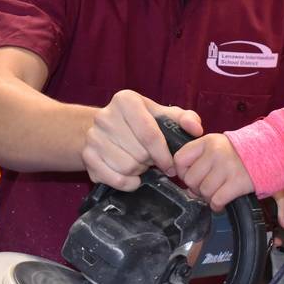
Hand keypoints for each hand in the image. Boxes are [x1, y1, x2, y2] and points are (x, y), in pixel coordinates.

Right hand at [82, 89, 201, 191]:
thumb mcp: (162, 115)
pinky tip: (130, 176)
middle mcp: (105, 116)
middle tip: (150, 159)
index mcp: (126, 100)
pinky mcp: (87, 156)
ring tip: (138, 163)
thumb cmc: (141, 122)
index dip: (164, 154)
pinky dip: (127, 183)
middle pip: (139, 153)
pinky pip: (114, 179)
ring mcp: (93, 137)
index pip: (149, 134)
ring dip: (138, 171)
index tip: (171, 165)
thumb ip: (185, 119)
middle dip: (149, 161)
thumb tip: (196, 130)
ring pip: (127, 167)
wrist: (107, 129)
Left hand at [174, 133, 254, 211]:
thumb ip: (200, 163)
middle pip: (191, 179)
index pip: (180, 159)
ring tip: (215, 194)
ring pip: (204, 192)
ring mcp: (227, 167)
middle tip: (205, 188)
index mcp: (207, 142)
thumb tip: (190, 191)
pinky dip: (216, 206)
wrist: (268, 152)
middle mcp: (215, 153)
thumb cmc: (239, 152)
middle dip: (196, 188)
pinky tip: (221, 204)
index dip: (181, 172)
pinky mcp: (238, 182)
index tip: (189, 176)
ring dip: (207, 198)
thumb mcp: (217, 146)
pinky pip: (217, 200)